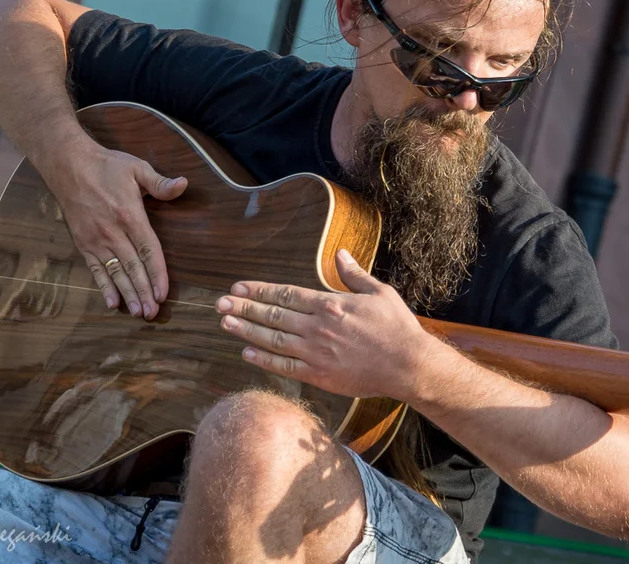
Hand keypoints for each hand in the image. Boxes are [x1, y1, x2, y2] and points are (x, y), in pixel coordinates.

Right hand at [52, 144, 185, 318]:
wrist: (67, 164)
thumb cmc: (106, 166)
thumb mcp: (137, 168)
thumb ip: (160, 182)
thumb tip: (183, 185)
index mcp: (129, 215)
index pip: (148, 250)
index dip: (157, 273)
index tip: (163, 293)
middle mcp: (112, 232)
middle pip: (132, 267)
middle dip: (143, 292)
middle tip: (152, 313)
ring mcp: (95, 239)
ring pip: (115, 272)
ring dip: (127, 294)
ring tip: (137, 313)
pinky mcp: (82, 242)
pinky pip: (95, 269)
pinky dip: (103, 286)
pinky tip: (112, 302)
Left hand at [215, 249, 435, 398]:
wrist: (408, 365)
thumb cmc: (396, 326)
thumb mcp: (379, 292)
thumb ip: (354, 274)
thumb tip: (339, 254)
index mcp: (329, 304)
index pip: (285, 294)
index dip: (259, 290)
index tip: (239, 286)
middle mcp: (317, 328)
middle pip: (272, 315)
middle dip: (244, 307)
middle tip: (220, 303)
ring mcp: (316, 353)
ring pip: (272, 340)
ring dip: (246, 330)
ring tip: (225, 322)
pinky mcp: (319, 375)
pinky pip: (284, 366)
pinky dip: (263, 360)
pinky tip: (246, 352)